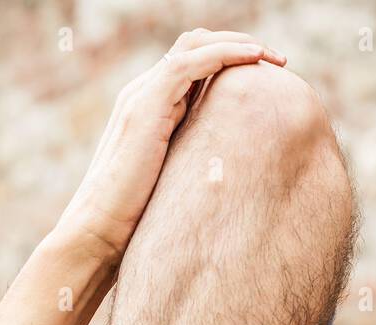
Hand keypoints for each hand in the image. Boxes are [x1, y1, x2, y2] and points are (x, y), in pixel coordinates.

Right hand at [58, 28, 285, 258]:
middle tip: (278, 60)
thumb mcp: (171, 180)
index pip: (191, 64)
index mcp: (148, 107)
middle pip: (194, 44)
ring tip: (274, 57)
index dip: (229, 60)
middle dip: (239, 44)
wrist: (96, 230)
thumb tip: (225, 172)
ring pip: (195, 45)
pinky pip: (190, 63)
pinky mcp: (146, 106)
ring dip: (240, 45)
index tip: (267, 75)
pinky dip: (226, 54)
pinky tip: (255, 58)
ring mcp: (142, 95)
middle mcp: (142, 93)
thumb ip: (190, 161)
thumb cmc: (133, 218)